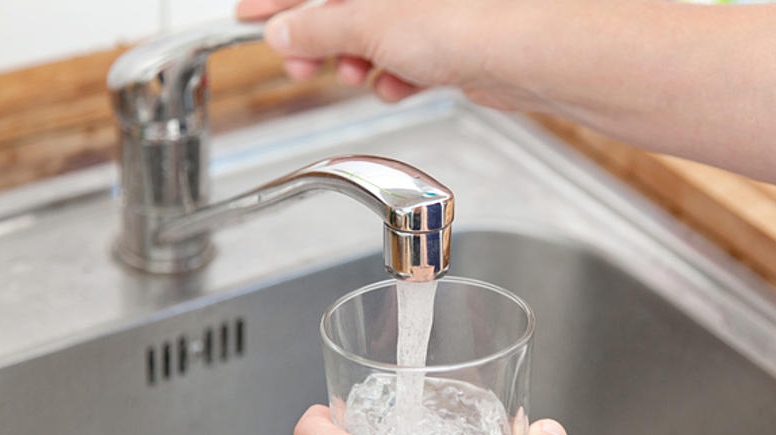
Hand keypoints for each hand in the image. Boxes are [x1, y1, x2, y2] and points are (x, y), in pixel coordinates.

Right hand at [235, 0, 558, 108]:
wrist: (527, 54)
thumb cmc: (464, 17)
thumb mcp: (367, 22)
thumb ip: (317, 29)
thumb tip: (283, 34)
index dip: (277, 0)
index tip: (249, 18)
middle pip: (343, 7)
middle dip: (320, 39)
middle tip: (300, 65)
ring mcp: (431, 10)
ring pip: (375, 36)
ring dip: (358, 61)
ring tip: (356, 75)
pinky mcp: (451, 41)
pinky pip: (407, 58)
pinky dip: (396, 74)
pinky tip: (395, 86)